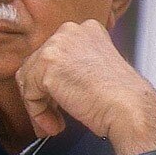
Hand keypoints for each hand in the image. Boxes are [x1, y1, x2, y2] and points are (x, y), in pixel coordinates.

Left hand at [16, 20, 155, 154]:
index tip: (56, 100)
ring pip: (28, 80)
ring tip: (52, 124)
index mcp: (84, 30)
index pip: (51, 54)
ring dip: (38, 106)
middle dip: (41, 94)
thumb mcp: (91, 68)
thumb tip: (42, 83)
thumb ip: (68, 66)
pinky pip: (29, 94)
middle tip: (50, 116)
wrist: (127, 106)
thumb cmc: (116, 95)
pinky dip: (37, 113)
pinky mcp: (46, 65)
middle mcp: (68, 32)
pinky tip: (53, 124)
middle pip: (35, 66)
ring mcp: (56, 46)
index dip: (50, 81)